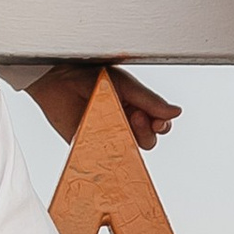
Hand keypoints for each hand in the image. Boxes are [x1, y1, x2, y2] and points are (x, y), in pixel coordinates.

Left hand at [26, 64, 181, 149]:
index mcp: (136, 105)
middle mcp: (125, 121)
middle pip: (148, 139)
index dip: (161, 123)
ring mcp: (109, 134)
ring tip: (121, 123)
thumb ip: (149, 100)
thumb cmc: (89, 77)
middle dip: (147, 131)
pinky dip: (113, 155)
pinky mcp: (92, 145)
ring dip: (130, 139)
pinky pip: (108, 157)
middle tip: (137, 117)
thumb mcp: (124, 85)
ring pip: (131, 149)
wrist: (58, 80)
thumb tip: (175, 112)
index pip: (158, 121)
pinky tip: (110, 142)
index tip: (158, 120)